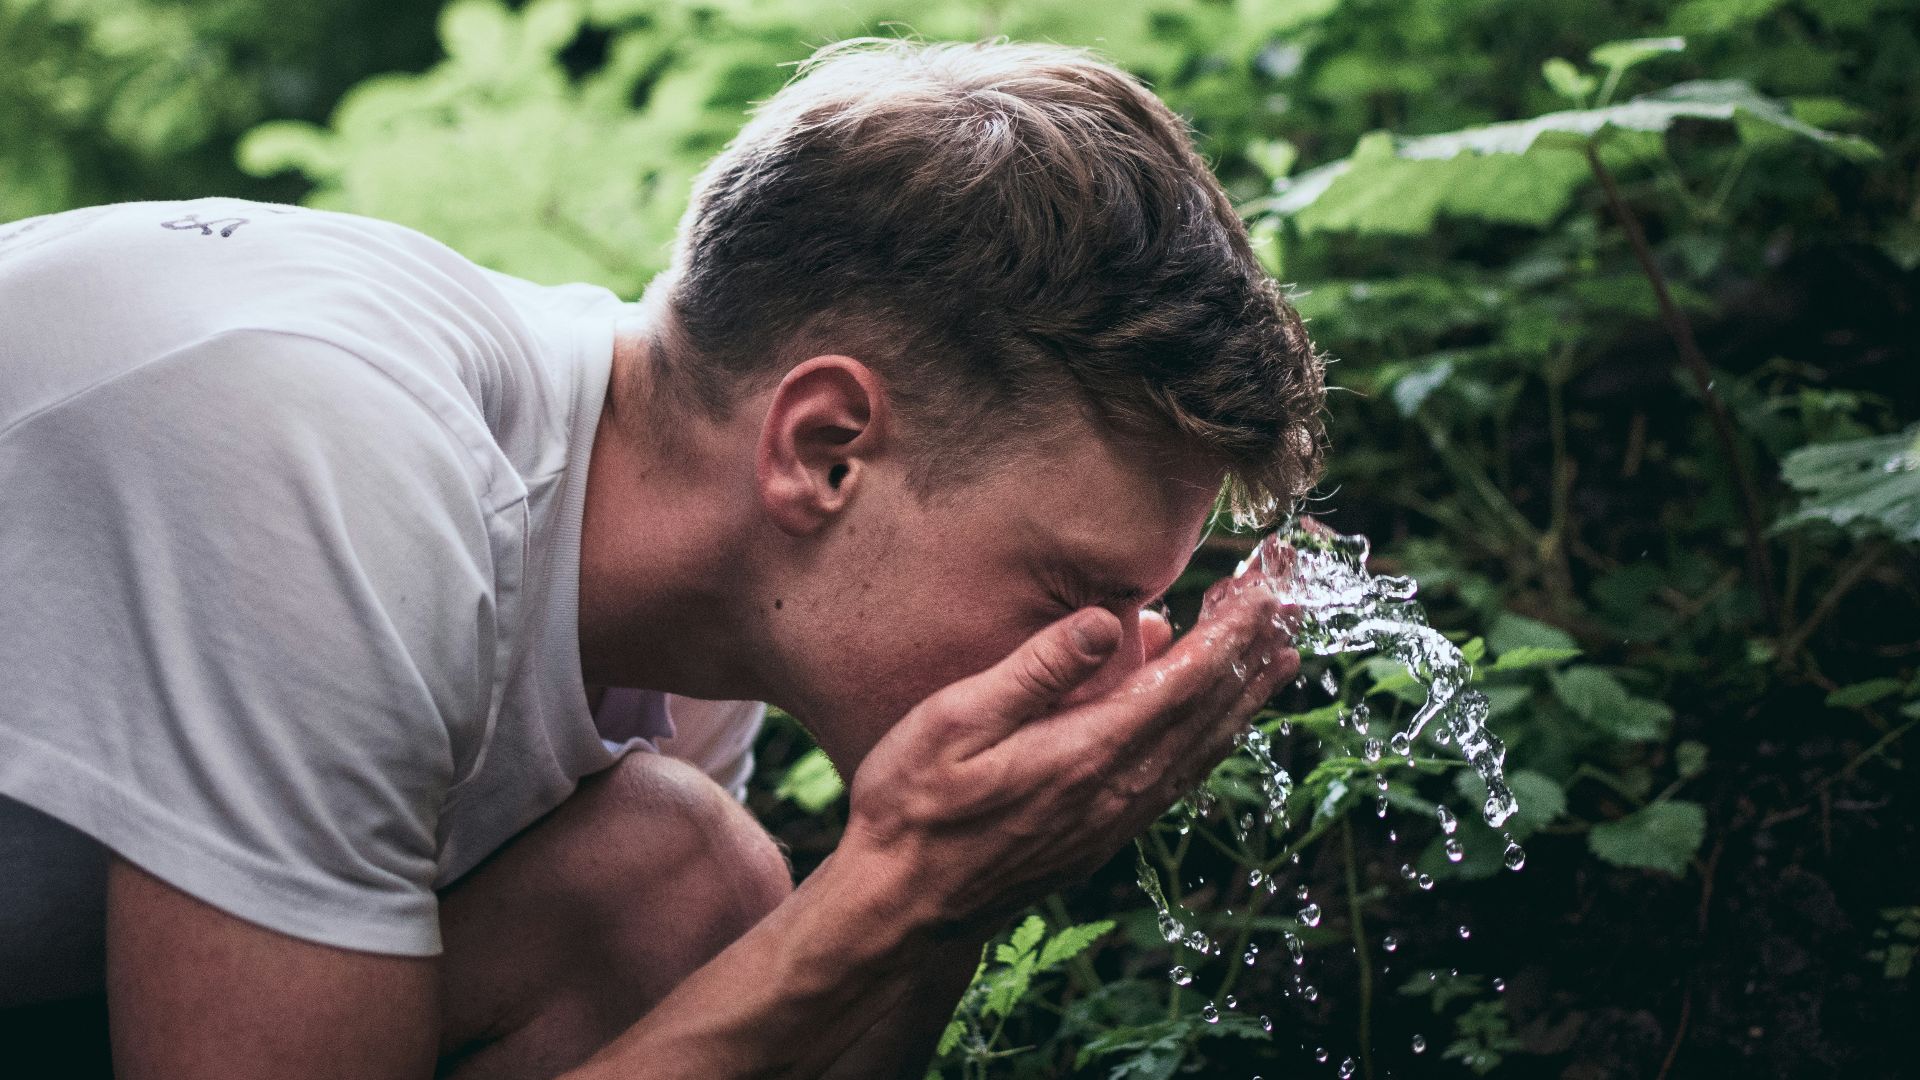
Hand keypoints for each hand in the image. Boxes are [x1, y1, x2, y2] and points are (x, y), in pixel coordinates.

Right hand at [840, 561, 1299, 932]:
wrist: (902, 906)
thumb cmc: (914, 804)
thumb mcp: (956, 721)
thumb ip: (1036, 670)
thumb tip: (1107, 622)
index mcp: (1088, 750)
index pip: (1184, 681)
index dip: (1231, 633)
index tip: (1267, 591)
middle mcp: (1118, 788)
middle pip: (1209, 712)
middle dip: (1253, 654)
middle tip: (1292, 605)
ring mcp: (1115, 818)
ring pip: (1202, 748)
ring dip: (1245, 697)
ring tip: (1280, 656)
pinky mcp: (1103, 835)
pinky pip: (1178, 777)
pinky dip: (1211, 738)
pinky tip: (1217, 723)